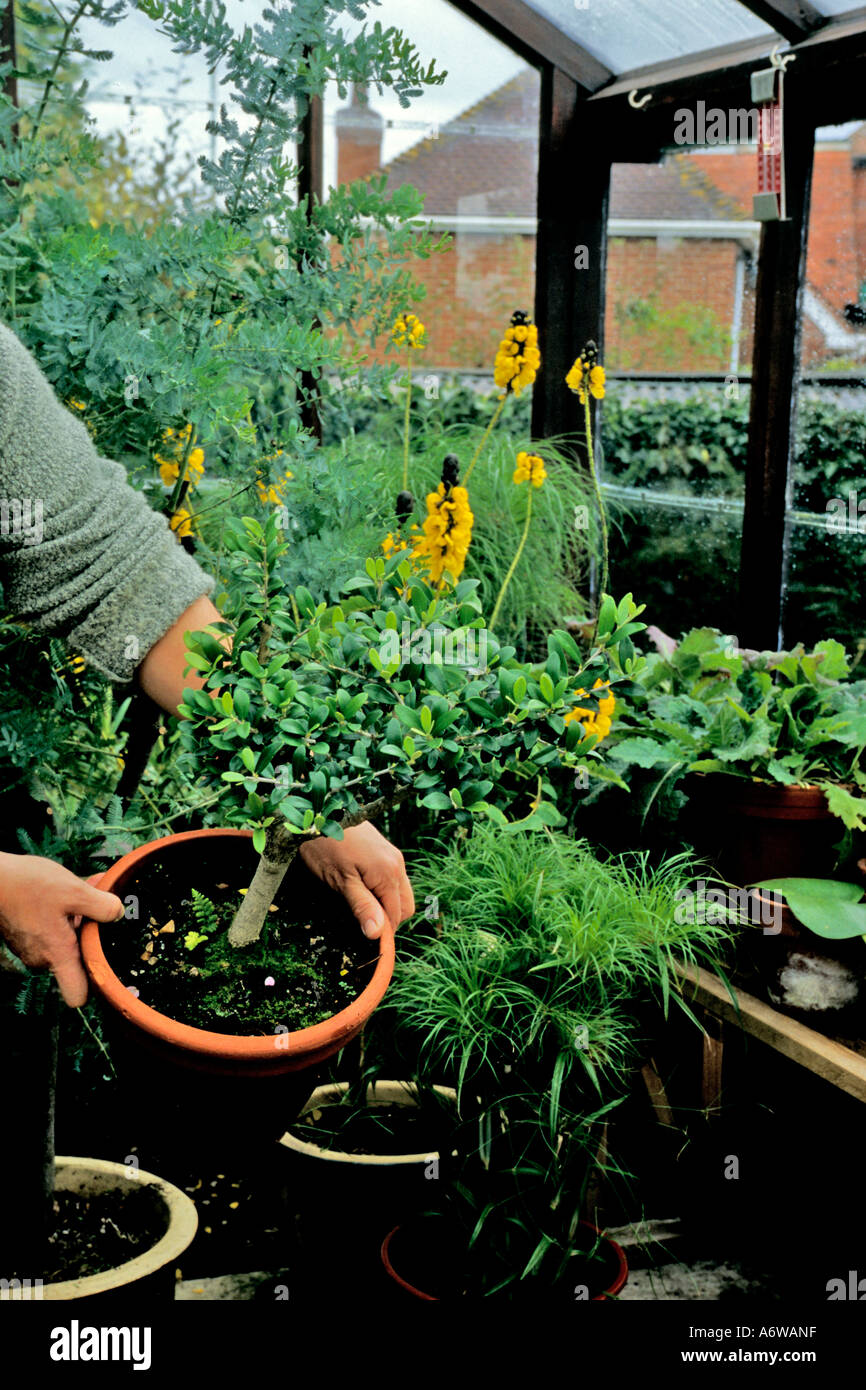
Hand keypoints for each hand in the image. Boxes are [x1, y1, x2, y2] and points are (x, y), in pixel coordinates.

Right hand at [0, 854, 124, 1006]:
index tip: (106, 961)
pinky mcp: (22, 935)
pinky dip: (61, 914)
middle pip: (75, 959)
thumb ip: (102, 906)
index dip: (94, 987)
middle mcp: (42, 958)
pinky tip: (68, 889)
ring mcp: (30, 948)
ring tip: (86, 889)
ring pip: (64, 939)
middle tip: (100, 905)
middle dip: (90, 933)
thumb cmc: (29, 885)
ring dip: (77, 918)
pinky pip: (50, 930)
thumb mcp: (74, 890)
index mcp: (58, 954)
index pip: (77, 995)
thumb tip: (119, 913)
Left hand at [299, 822, 414, 939]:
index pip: (396, 916)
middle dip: (388, 919)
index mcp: (389, 873)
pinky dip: (383, 891)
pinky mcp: (385, 851)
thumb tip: (377, 933)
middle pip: (404, 906)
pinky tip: (362, 889)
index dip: (382, 933)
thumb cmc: (326, 846)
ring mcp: (393, 856)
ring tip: (360, 906)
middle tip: (360, 924)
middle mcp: (397, 864)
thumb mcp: (340, 881)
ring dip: (385, 905)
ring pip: (400, 893)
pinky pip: (393, 879)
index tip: (364, 943)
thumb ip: (362, 906)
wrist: (321, 811)